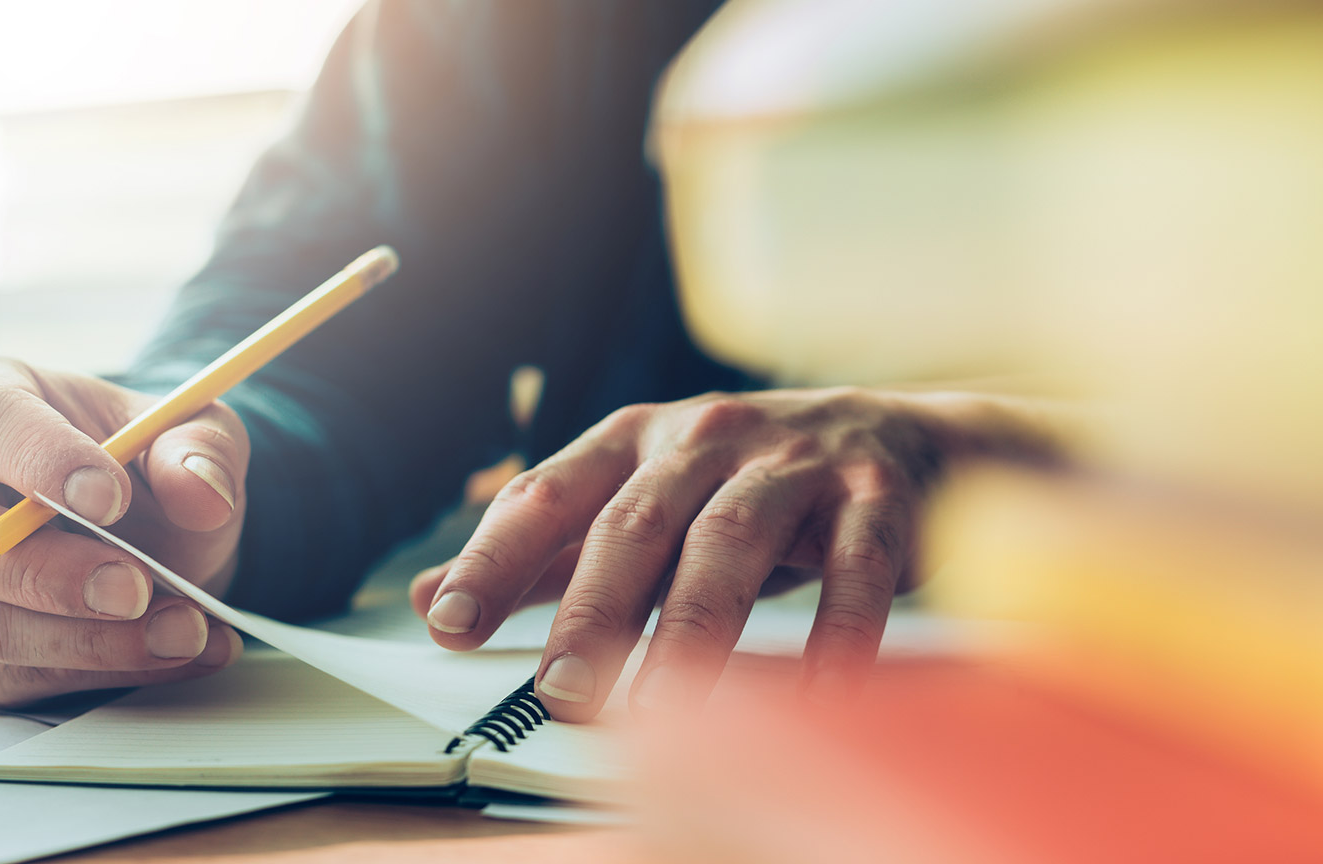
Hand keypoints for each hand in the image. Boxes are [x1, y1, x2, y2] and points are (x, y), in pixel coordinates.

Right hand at [0, 355, 249, 706]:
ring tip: (186, 630)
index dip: (43, 461)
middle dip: (50, 575)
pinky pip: (10, 673)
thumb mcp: (190, 433)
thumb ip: (200, 452)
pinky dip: (104, 671)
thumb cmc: (142, 461)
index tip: (110, 498)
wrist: (143, 526)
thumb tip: (201, 495)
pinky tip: (176, 652)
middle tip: (138, 590)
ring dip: (93, 640)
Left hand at [410, 387, 1045, 719]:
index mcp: (634, 441)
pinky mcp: (875, 494)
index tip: (450, 624)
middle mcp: (705, 438)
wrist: (901, 441)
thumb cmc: (747, 484)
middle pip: (636, 524)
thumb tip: (431, 599)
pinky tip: (814, 697)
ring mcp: (793, 462)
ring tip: (665, 708)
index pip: (549, 493)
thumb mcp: (640, 503)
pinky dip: (835, 634)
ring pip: (732, 542)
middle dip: (593, 610)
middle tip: (561, 690)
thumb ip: (544, 555)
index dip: (495, 557)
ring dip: (694, 628)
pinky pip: (855, 567)